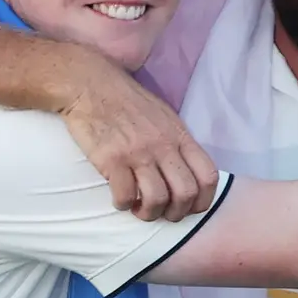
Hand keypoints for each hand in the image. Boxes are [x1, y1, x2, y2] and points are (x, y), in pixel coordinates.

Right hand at [58, 54, 222, 221]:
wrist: (89, 84)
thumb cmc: (126, 101)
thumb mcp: (164, 116)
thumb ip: (177, 143)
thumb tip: (187, 173)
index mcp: (179, 135)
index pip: (208, 176)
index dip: (203, 200)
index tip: (190, 208)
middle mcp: (163, 145)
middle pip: (186, 193)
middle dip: (176, 213)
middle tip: (162, 212)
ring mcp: (138, 153)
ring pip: (157, 200)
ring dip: (149, 213)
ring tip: (139, 208)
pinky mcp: (111, 159)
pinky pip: (125, 196)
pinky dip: (123, 204)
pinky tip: (120, 198)